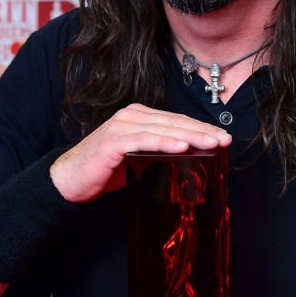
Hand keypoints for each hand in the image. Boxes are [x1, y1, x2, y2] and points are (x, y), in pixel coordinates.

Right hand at [50, 103, 231, 202]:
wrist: (71, 180)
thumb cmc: (105, 170)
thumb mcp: (138, 158)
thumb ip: (158, 152)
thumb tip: (188, 158)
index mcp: (139, 117)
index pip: (176, 120)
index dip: (200, 127)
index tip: (222, 137)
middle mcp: (131, 117)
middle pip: (174, 122)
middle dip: (202, 130)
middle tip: (224, 139)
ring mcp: (121, 126)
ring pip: (163, 129)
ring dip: (190, 135)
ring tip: (211, 143)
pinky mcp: (113, 141)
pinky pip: (144, 140)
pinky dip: (164, 142)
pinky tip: (181, 146)